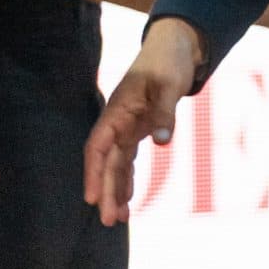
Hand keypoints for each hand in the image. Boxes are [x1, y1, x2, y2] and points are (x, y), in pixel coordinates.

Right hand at [84, 19, 201, 225]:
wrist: (177, 46)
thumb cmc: (168, 62)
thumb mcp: (168, 85)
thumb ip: (163, 113)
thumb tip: (161, 142)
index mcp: (116, 111)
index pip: (98, 148)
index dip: (94, 173)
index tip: (91, 198)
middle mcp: (117, 122)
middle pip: (107, 162)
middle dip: (106, 192)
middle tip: (109, 222)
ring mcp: (127, 126)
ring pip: (117, 165)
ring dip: (116, 190)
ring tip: (117, 219)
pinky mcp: (140, 128)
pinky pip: (130, 158)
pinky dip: (129, 178)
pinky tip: (128, 199)